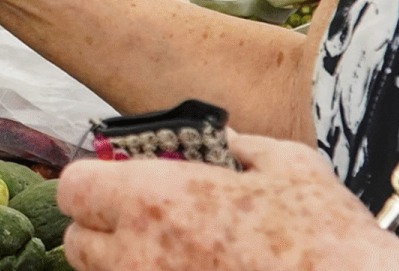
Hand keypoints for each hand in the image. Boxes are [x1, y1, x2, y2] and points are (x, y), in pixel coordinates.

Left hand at [59, 133, 398, 270]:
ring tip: (168, 253)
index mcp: (156, 199)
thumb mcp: (286, 165)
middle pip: (77, 246)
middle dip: (99, 231)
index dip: (92, 184)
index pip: (75, 188)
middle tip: (139, 223)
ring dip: (123, 263)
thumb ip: (240, 147)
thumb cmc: (323, 233)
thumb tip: (222, 140)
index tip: (116, 183)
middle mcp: (140, 253)